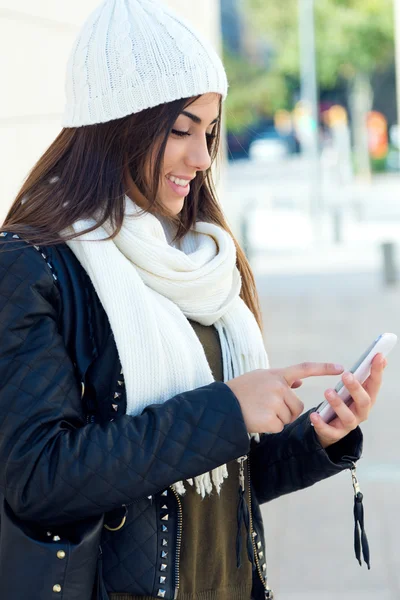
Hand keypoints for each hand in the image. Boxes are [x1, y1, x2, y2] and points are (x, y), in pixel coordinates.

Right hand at [226, 362, 344, 433]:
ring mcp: (274, 402)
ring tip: (259, 412)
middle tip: (266, 408)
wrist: (221, 406)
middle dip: (287, 411)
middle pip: (298, 405)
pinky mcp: (270, 418)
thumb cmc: (239, 392)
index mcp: (276, 374)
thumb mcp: (259, 378)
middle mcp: (277, 386)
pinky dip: (270, 428)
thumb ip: (279, 380)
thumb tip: (299, 382)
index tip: (342, 368)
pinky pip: (280, 427)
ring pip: (289, 418)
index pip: (304, 369)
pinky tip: (257, 420)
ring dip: (277, 419)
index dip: (324, 368)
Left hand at [310, 353, 386, 447]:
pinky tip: (314, 415)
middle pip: (364, 401)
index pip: (375, 384)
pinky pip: (329, 430)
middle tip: (346, 375)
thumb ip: (363, 375)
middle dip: (356, 388)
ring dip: (338, 404)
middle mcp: (361, 412)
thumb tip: (380, 357)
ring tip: (328, 392)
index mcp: (367, 399)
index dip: (377, 371)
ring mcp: (349, 424)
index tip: (378, 356)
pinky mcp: (335, 434)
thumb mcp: (354, 389)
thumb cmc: (345, 403)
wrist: (332, 428)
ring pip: (348, 417)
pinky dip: (321, 423)